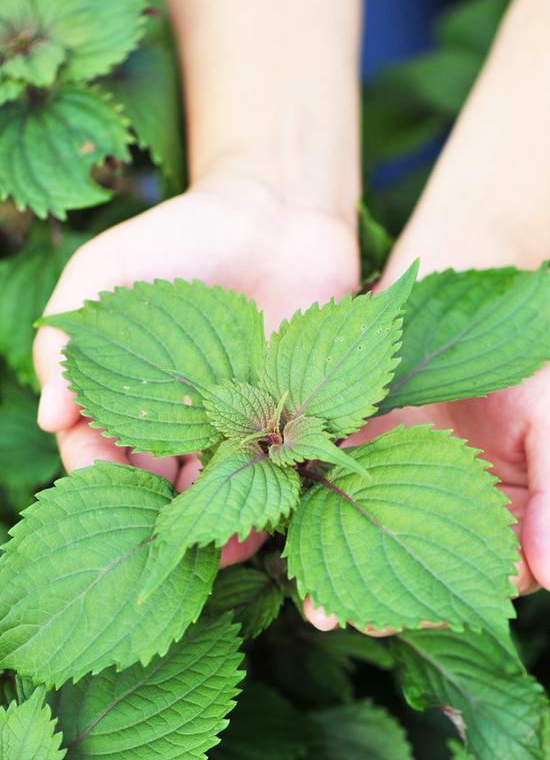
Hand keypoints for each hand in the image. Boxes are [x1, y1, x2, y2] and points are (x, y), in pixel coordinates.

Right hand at [33, 170, 358, 564]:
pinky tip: (268, 521)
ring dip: (214, 524)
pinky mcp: (290, 422)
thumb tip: (48, 415)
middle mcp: (181, 422)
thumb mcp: (108, 266)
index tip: (100, 483)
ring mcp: (237, 427)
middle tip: (162, 538)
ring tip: (216, 546)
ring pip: (217, 489)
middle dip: (158, 516)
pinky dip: (272, 499)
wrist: (280, 214)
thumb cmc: (183, 234)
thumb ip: (69, 333)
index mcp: (131, 395)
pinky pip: (278, 471)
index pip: (100, 450)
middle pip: (159, 483)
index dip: (95, 472)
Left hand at [305, 346, 549, 630]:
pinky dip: (310, 529)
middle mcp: (446, 509)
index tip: (438, 613)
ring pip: (370, 550)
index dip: (464, 599)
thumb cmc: (527, 360)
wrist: (462, 289)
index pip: (493, 577)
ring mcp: (395, 485)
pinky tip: (293, 553)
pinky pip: (328, 503)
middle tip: (366, 622)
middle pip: (422, 576)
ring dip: (344, 584)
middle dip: (394, 608)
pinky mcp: (349, 457)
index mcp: (505, 514)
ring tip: (323, 612)